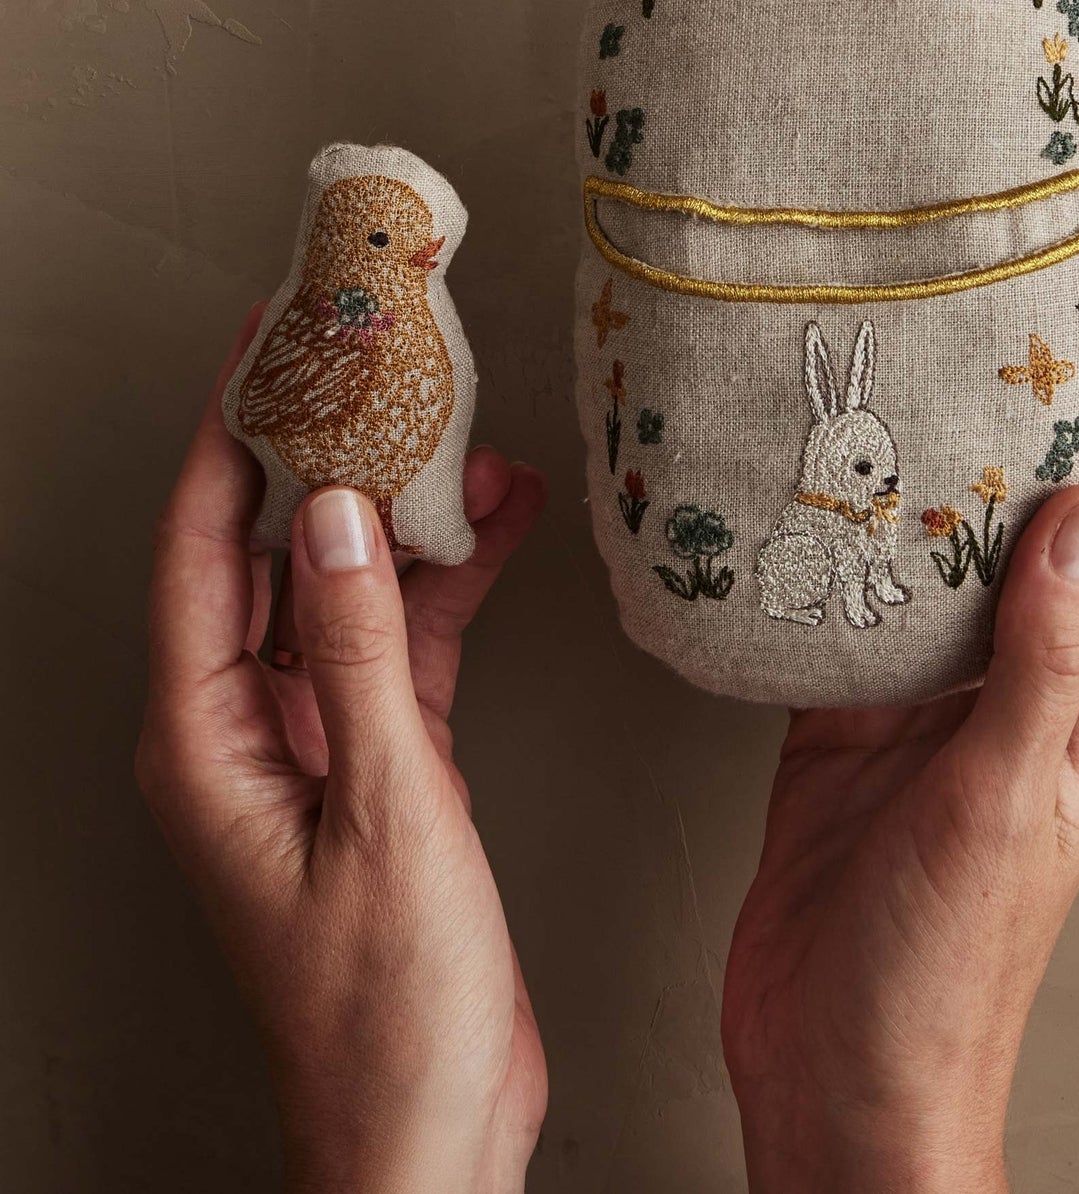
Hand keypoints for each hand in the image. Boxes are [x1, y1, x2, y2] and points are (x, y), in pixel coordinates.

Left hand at [137, 310, 547, 1193]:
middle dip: (320, 451)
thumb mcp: (386, 811)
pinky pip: (401, 642)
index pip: (198, 547)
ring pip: (346, 589)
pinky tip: (498, 532)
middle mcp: (242, 730)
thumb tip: (333, 515)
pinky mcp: (374, 761)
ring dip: (404, 517)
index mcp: (203, 741)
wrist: (435, 1130)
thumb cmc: (389, 1014)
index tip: (266, 345)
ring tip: (464, 434)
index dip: (228, 434)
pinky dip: (448, 586)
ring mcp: (309, 742)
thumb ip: (360, 654)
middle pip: (266, 552)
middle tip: (368, 359)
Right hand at [722, 323, 1078, 1193]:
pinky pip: (857, 590)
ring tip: (897, 358)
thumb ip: (1044, 655)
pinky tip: (807, 480)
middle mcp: (1024, 674)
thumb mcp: (1002, 800)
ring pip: (946, 535)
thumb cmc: (942, 969)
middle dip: (1035, 395)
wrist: (839, 1069)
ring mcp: (935, 691)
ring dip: (935, 449)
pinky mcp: (853, 710)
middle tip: (994, 295)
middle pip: (1046, 500)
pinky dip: (843, 527)